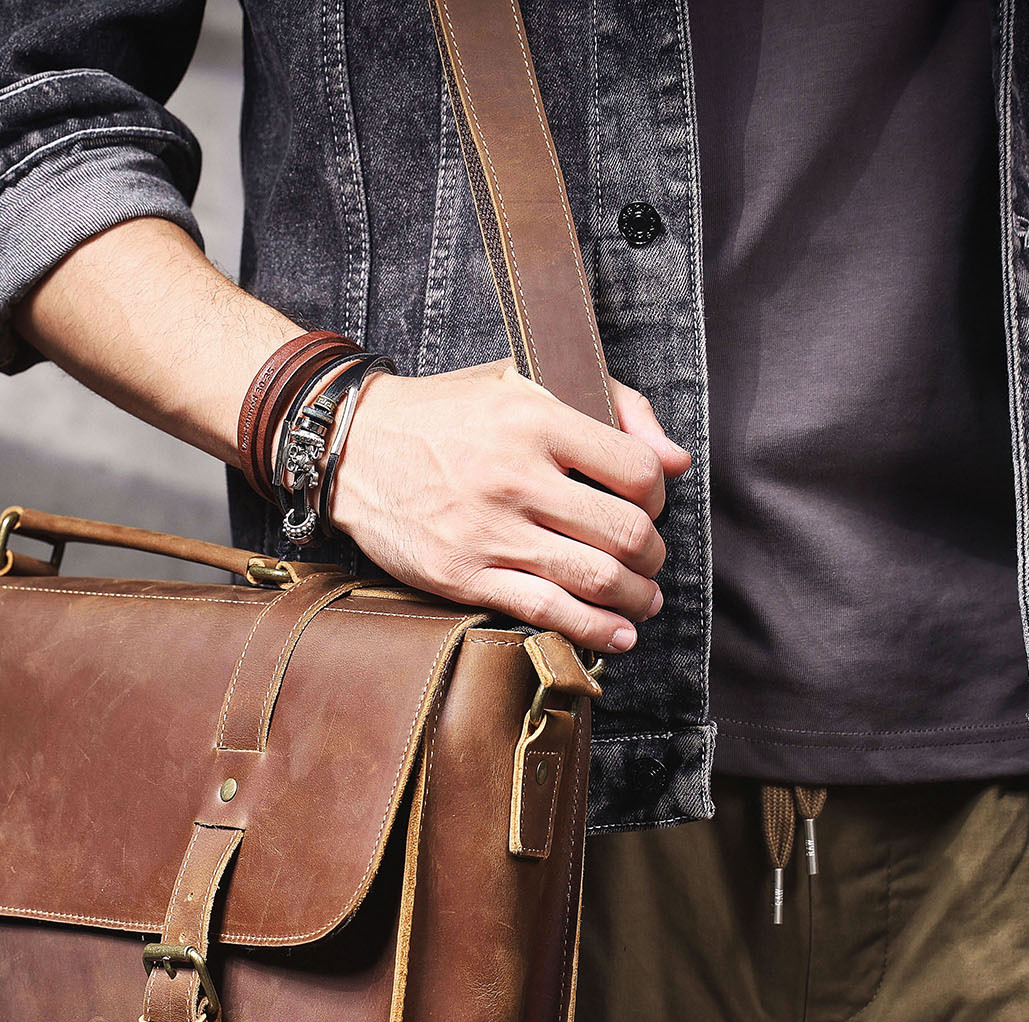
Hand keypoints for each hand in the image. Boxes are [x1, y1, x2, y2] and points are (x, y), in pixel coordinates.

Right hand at [326, 359, 690, 651]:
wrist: (353, 447)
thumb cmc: (445, 414)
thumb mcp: (524, 379)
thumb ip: (610, 404)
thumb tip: (675, 460)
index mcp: (536, 420)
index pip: (637, 472)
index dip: (657, 498)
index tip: (647, 508)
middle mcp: (516, 477)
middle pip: (623, 533)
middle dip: (651, 557)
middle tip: (649, 562)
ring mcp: (489, 532)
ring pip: (594, 579)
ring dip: (634, 599)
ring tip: (642, 602)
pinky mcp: (463, 575)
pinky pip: (546, 611)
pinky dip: (594, 630)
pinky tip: (616, 635)